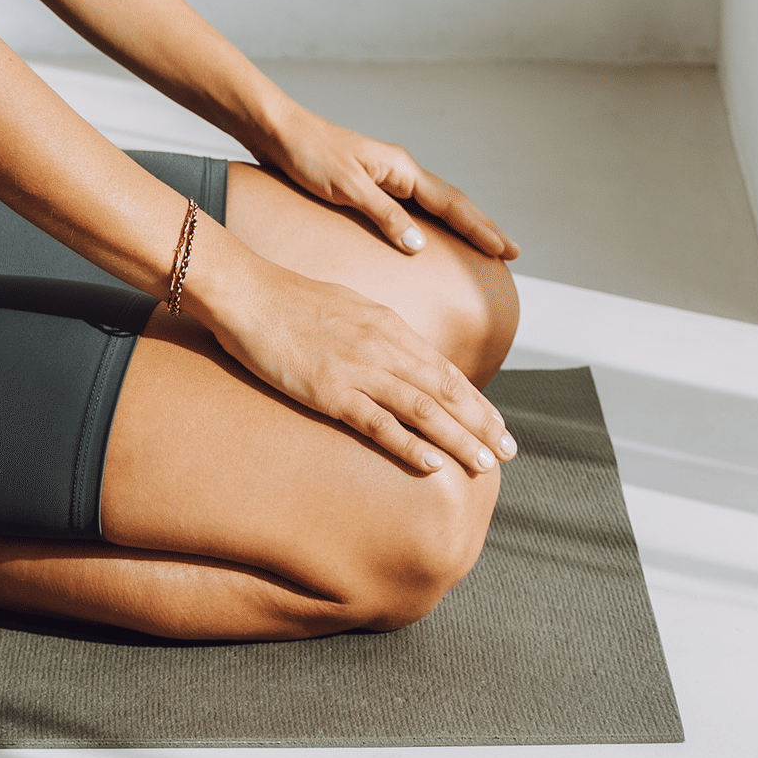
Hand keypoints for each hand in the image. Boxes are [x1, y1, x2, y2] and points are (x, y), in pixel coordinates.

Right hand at [186, 236, 516, 475]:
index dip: (476, 401)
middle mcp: (384, 347)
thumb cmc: (289, 301)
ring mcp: (359, 369)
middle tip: (510, 452)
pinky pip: (379, 423)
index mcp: (389, 326)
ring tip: (486, 464)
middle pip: (445, 391)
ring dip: (460, 439)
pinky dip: (410, 445)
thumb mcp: (347, 308)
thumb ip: (377, 334)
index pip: (444, 370)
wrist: (248, 293)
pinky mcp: (331, 391)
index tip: (498, 425)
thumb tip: (399, 356)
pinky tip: (433, 465)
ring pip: (423, 410)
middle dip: (481, 424)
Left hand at [261, 114, 521, 262]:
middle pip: (453, 203)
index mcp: (401, 168)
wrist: (277, 132)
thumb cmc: (308, 155)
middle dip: (482, 228)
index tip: (505, 250)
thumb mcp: (347, 187)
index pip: (451, 203)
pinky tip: (433, 238)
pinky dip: (434, 223)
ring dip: (462, 225)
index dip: (479, 229)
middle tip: (510, 252)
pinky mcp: (371, 185)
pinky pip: (414, 208)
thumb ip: (384, 215)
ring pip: (436, 205)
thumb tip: (420, 245)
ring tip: (484, 246)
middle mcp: (400, 171)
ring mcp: (387, 177)